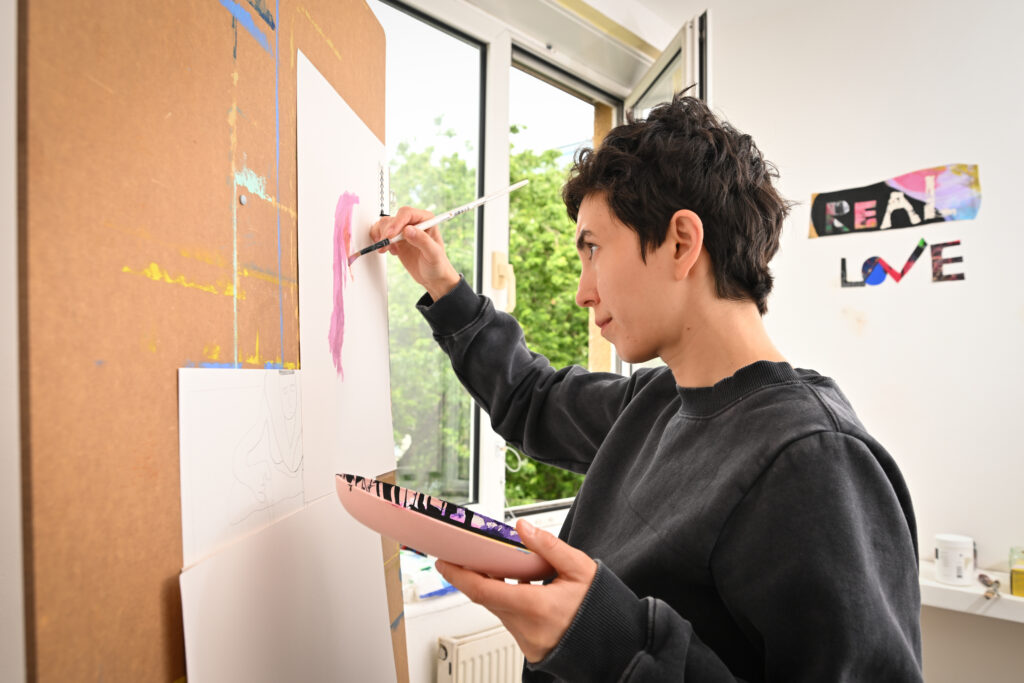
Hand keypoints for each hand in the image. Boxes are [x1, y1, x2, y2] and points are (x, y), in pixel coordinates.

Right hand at [369, 206, 459, 300]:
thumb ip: (422, 241)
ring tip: (387, 249)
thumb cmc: (437, 265)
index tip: (390, 235)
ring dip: (382, 236)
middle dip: (387, 232)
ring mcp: (403, 231)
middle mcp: (414, 222)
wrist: (433, 277)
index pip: (407, 213)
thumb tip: (408, 230)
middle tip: (385, 245)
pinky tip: (389, 250)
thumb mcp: (433, 254)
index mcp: (426, 220)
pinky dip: (380, 241)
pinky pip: (381, 234)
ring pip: (385, 225)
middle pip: (393, 219)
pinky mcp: (396, 240)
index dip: (396, 223)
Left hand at [435, 519, 596, 662]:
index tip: (444, 562)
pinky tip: (521, 587)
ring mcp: (527, 642)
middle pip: (487, 599)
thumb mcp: (581, 569)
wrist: (617, 645)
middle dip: (474, 577)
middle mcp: (526, 628)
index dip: (459, 576)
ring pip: (498, 610)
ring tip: (500, 566)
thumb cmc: (602, 608)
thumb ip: (549, 546)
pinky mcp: (531, 649)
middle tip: (466, 555)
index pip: (484, 591)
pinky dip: (509, 602)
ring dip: (495, 589)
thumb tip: (523, 527)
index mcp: (536, 607)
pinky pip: (510, 621)